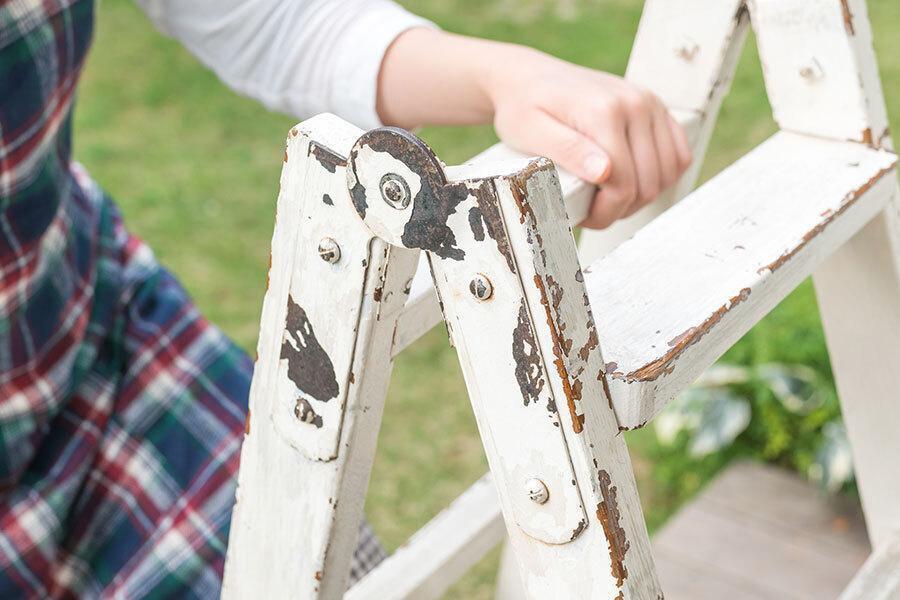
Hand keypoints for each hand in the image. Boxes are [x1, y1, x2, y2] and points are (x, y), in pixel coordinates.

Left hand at [482, 48, 691, 228]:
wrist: (528, 77)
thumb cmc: (522, 107)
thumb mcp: (530, 131)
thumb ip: (567, 150)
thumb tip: (605, 172)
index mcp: (603, 111)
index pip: (623, 184)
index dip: (605, 213)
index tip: (583, 218)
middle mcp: (635, 103)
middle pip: (648, 183)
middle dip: (621, 208)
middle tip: (593, 211)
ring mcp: (650, 103)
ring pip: (667, 173)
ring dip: (642, 196)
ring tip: (610, 197)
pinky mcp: (656, 107)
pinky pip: (678, 154)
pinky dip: (662, 176)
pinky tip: (633, 181)